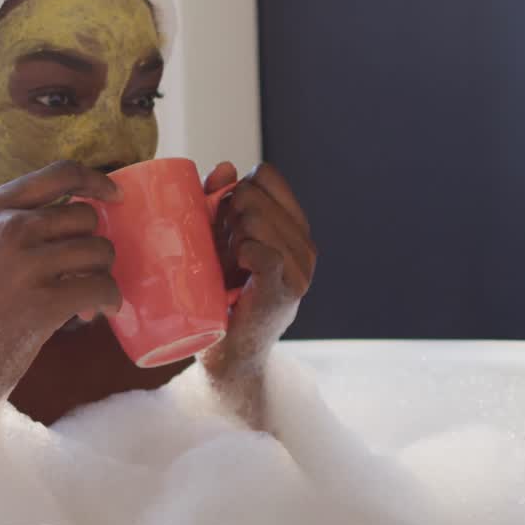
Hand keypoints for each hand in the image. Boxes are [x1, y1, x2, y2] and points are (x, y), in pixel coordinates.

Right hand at [0, 161, 122, 410]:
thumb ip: (14, 221)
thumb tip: (80, 208)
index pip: (61, 174)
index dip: (97, 181)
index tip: (115, 196)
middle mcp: (8, 228)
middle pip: (85, 217)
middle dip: (94, 246)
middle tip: (84, 274)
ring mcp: (25, 265)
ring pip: (99, 251)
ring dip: (102, 275)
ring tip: (86, 298)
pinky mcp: (43, 304)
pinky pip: (104, 287)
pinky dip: (110, 300)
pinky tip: (98, 312)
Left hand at [201, 162, 316, 378]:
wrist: (228, 356)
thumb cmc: (221, 298)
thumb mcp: (219, 241)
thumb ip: (220, 202)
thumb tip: (224, 168)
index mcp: (294, 228)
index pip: (267, 175)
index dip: (236, 188)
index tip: (223, 219)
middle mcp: (305, 245)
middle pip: (254, 194)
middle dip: (226, 216)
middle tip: (221, 252)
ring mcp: (299, 269)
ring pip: (254, 220)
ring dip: (228, 240)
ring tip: (225, 268)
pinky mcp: (283, 291)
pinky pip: (259, 250)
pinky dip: (240, 255)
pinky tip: (234, 272)